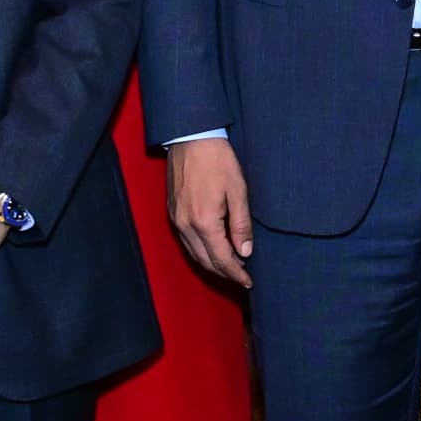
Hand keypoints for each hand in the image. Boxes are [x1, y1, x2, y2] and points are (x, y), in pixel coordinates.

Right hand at [168, 135, 253, 288]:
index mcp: (204, 222)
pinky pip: (186, 242)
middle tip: (242, 277)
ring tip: (230, 267)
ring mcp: (176, 220)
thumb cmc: (217, 161)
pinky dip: (200, 251)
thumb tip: (245, 252)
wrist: (190, 138)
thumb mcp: (238, 191)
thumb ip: (241, 224)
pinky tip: (212, 249)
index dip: (235, 273)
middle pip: (205, 261)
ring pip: (194, 254)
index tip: (248, 282)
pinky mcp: (172, 213)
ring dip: (212, 264)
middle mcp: (186, 226)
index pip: (221, 259)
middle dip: (224, 273)